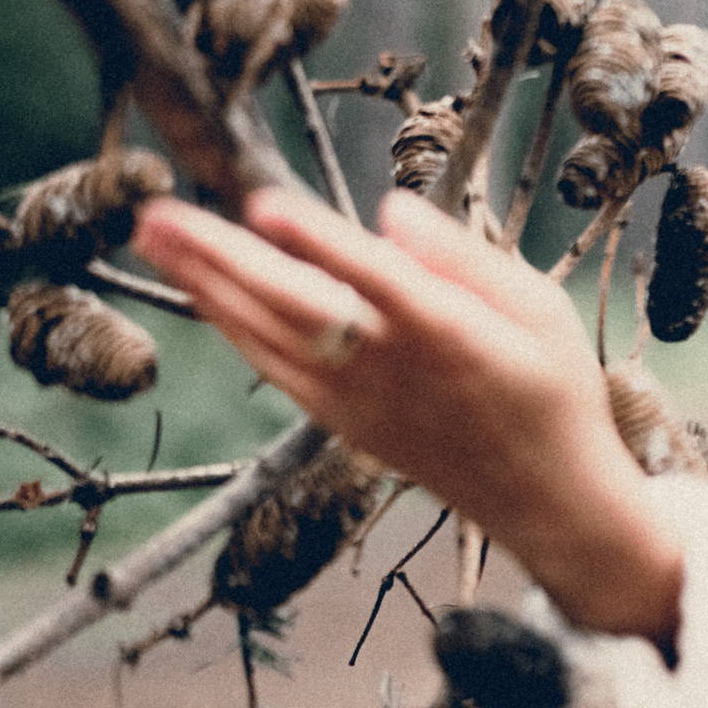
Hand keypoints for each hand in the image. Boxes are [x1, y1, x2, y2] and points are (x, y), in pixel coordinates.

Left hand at [132, 187, 681, 646]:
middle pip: (293, 307)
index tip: (265, 206)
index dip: (319, 243)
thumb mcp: (541, 310)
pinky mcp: (343, 423)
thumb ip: (466, 259)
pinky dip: (232, 328)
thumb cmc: (552, 392)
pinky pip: (273, 369)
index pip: (375, 280)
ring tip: (155, 235)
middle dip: (221, 259)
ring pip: (267, 338)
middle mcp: (393, 371)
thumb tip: (390, 211)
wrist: (548, 501)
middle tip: (156, 213)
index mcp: (452, 337)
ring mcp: (359, 403)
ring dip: (206, 286)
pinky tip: (202, 293)